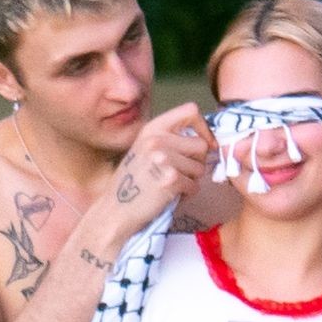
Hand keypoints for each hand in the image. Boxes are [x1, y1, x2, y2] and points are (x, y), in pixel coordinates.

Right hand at [110, 104, 215, 235]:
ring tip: (172, 185)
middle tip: (182, 173)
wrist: (115, 210)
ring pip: (200, 168)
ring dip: (191, 180)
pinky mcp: (170, 180)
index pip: (190, 111)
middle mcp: (157, 140)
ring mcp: (164, 159)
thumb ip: (169, 139)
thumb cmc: (132, 182)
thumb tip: (205, 141)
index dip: (204, 128)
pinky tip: (170, 196)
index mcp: (152, 128)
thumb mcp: (145, 149)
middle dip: (197, 162)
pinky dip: (186, 194)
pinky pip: (194, 186)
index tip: (206, 143)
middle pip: (201, 145)